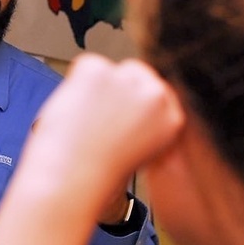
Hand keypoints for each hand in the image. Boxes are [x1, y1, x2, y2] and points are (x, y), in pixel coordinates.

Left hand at [23, 54, 184, 214]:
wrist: (72, 179)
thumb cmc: (96, 174)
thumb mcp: (139, 150)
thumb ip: (143, 122)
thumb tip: (129, 99)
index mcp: (171, 119)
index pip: (158, 90)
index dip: (133, 100)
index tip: (119, 115)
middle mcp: (156, 95)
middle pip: (136, 71)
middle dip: (117, 88)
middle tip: (96, 117)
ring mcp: (128, 80)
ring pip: (109, 68)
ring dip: (95, 86)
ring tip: (85, 119)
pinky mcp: (98, 69)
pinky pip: (84, 65)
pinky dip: (74, 81)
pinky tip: (75, 108)